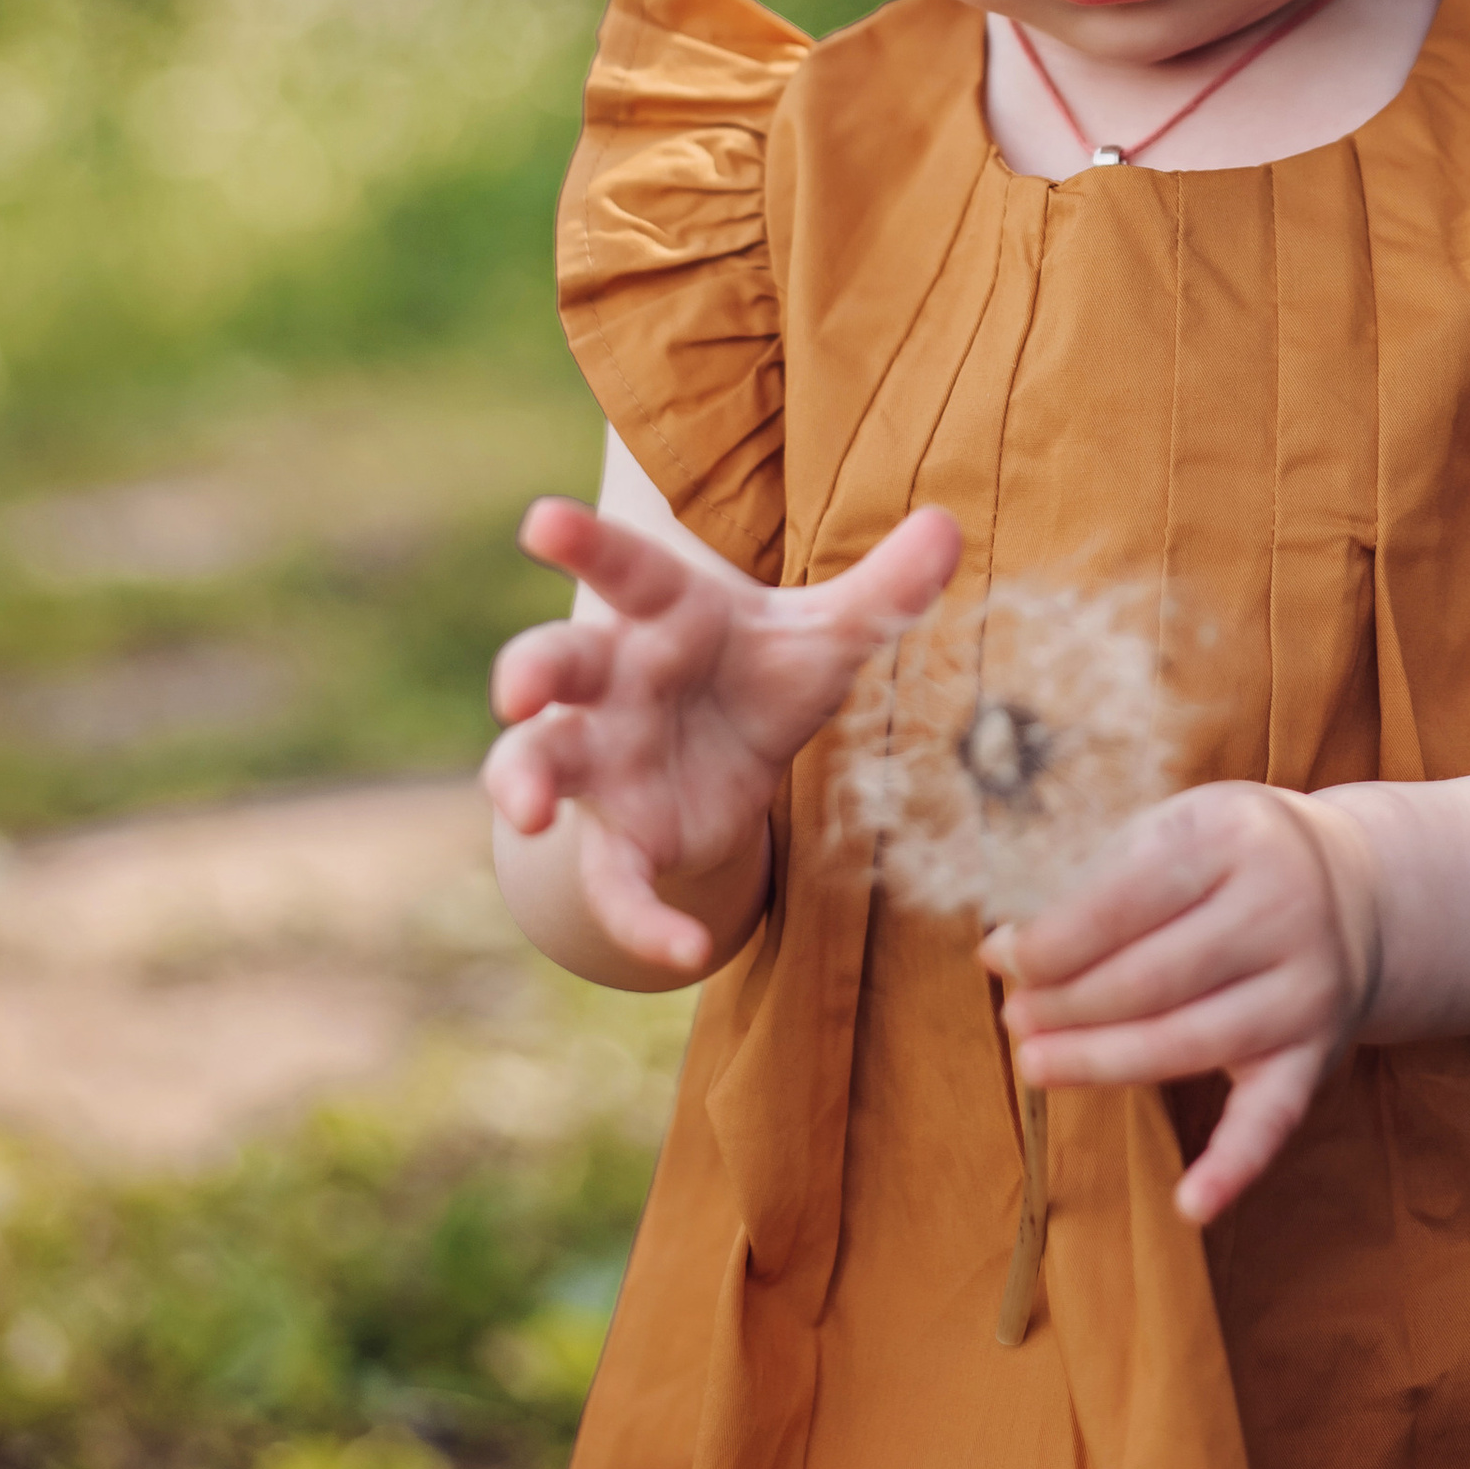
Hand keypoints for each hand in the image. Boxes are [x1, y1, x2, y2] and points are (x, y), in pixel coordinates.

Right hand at [485, 497, 959, 975]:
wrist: (742, 750)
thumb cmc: (767, 667)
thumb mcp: (829, 633)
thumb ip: (885, 589)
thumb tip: (950, 526)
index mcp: (663, 611)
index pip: (622, 568)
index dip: (583, 542)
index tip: (541, 519)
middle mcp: (615, 678)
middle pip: (555, 662)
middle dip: (530, 670)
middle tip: (519, 688)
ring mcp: (605, 756)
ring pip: (541, 760)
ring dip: (524, 782)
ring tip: (527, 812)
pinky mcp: (624, 833)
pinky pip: (615, 879)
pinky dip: (638, 918)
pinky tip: (682, 950)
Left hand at [987, 782, 1382, 1223]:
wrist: (1356, 889)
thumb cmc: (1231, 860)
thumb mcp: (1177, 828)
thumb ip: (1097, 876)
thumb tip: (1007, 950)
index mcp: (1233, 837)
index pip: (1124, 897)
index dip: (1052, 939)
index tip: (999, 957)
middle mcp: (1283, 909)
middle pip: (1151, 977)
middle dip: (1066, 1005)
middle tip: (1014, 1018)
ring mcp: (1305, 988)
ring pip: (1189, 1043)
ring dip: (1101, 1063)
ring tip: (1035, 1065)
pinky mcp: (1317, 1054)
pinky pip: (1273, 1118)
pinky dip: (1234, 1165)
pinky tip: (1190, 1204)